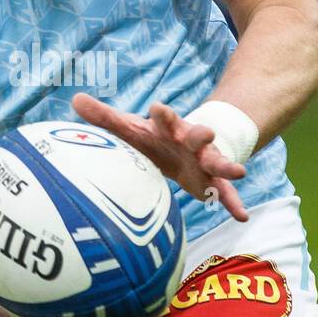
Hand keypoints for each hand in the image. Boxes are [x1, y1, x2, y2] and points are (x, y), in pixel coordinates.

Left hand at [71, 93, 248, 222]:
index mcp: (169, 128)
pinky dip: (233, 202)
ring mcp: (204, 160)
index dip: (162, 114)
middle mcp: (190, 141)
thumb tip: (75, 100)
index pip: (165, 117)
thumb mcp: (130, 128)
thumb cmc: (152, 136)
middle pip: (198, 135)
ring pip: (218, 162)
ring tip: (240, 172)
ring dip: (227, 166)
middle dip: (202, 134)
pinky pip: (224, 192)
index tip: (158, 109)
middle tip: (208, 133)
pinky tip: (242, 216)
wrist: (182, 146)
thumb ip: (104, 117)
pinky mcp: (210, 180)